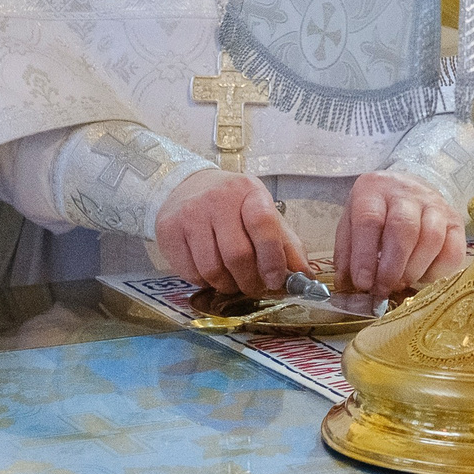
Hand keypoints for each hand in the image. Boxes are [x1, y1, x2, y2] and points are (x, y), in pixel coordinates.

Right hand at [155, 169, 308, 298]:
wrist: (186, 186)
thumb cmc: (232, 205)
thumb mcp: (263, 213)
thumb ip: (286, 244)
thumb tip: (305, 277)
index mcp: (248, 192)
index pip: (264, 224)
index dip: (272, 258)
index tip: (276, 280)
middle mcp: (217, 199)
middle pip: (237, 255)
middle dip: (250, 281)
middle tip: (254, 287)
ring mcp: (190, 214)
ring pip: (213, 269)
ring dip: (227, 285)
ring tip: (233, 282)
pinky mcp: (169, 230)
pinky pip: (191, 272)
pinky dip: (205, 282)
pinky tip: (211, 273)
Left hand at [335, 170, 465, 294]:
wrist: (408, 190)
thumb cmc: (376, 212)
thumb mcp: (352, 224)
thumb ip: (347, 255)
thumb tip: (346, 287)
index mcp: (374, 189)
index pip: (370, 220)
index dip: (365, 256)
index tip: (362, 283)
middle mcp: (407, 192)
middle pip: (404, 228)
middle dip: (392, 266)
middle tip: (383, 288)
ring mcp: (436, 205)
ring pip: (431, 239)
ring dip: (414, 270)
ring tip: (401, 284)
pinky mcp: (455, 221)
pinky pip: (453, 250)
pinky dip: (437, 272)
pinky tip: (422, 277)